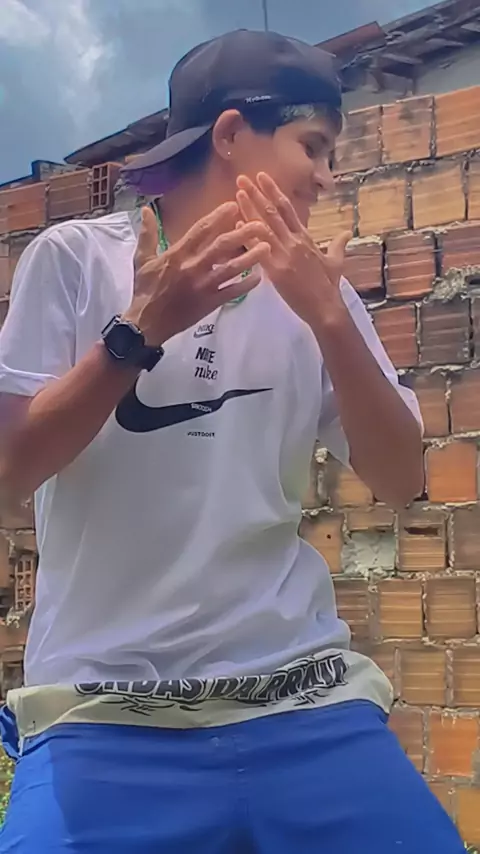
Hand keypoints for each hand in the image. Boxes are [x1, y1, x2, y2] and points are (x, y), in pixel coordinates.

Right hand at [124, 203, 270, 344]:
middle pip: (222, 246)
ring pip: (232, 268)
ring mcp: (204, 286)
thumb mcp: (142, 259)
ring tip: (267, 247)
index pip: (201, 230)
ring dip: (251, 257)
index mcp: (178, 254)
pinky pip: (232, 292)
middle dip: (243, 233)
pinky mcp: (210, 303)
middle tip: (260, 224)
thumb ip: (147, 234)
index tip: (234, 206)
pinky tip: (259, 276)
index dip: (219, 216)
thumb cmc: (145, 290)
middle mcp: (194, 267)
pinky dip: (246, 284)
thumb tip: (146, 210)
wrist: (146, 323)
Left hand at [236, 173, 350, 325]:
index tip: (262, 176)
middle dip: (257, 194)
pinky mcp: (276, 271)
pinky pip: (259, 250)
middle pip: (273, 212)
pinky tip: (237, 224)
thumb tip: (347, 233)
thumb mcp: (336, 262)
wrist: (326, 308)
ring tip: (237, 193)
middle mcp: (294, 242)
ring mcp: (285, 255)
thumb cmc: (329, 286)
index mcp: (305, 238)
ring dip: (249, 209)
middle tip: (242, 178)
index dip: (274, 191)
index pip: (288, 209)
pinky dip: (248, 236)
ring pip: (264, 227)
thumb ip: (338, 245)